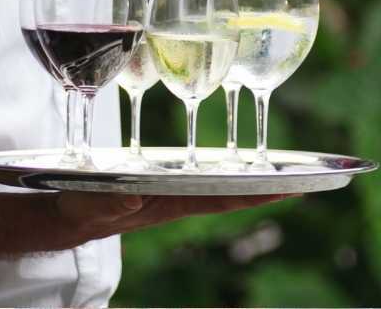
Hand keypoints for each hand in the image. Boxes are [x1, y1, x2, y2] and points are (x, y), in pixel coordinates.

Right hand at [56, 192, 298, 244]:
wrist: (71, 214)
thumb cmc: (82, 208)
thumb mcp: (91, 203)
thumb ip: (109, 201)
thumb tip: (133, 195)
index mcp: (170, 204)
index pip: (222, 198)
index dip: (256, 193)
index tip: (290, 188)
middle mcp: (181, 198)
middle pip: (234, 192)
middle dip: (269, 186)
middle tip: (309, 179)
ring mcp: (176, 191)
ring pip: (224, 185)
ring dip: (254, 179)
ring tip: (288, 171)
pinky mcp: (166, 183)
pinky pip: (206, 178)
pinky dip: (229, 171)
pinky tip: (243, 165)